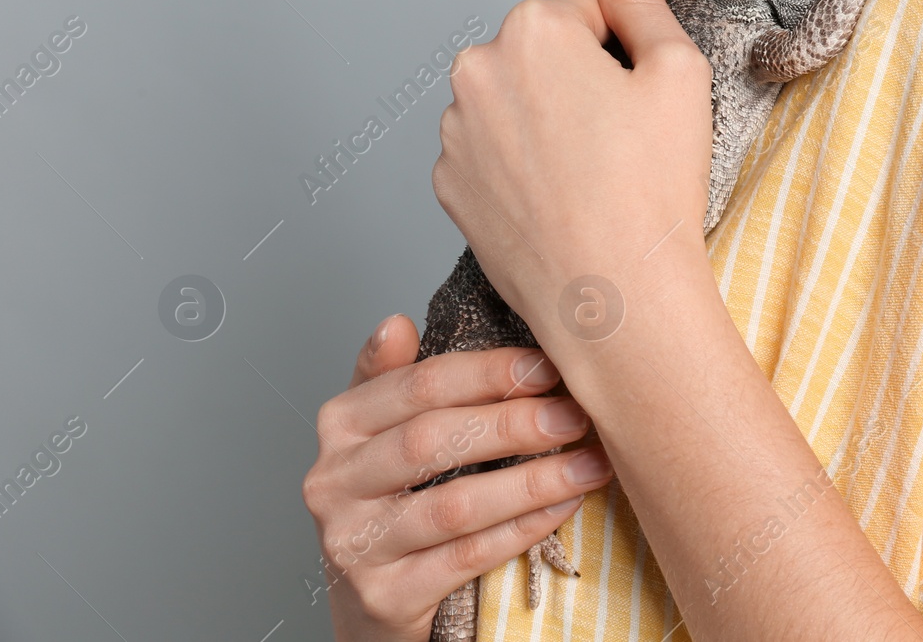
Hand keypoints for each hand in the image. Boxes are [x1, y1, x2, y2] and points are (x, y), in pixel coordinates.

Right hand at [301, 314, 615, 641]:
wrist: (370, 599)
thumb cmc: (392, 499)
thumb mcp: (385, 432)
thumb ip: (394, 378)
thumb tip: (397, 323)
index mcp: (341, 425)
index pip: (418, 386)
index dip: (489, 373)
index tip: (548, 366)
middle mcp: (334, 482)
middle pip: (433, 440)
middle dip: (515, 424)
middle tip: (575, 415)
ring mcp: (354, 543)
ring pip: (454, 504)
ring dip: (532, 482)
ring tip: (588, 465)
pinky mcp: (383, 596)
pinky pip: (467, 556)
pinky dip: (522, 528)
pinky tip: (563, 507)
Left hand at [430, 0, 714, 354]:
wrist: (613, 296)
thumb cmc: (651, 189)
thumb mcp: (679, 72)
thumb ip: (641, 1)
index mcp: (532, 30)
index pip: (588, 13)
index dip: (626, 56)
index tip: (640, 105)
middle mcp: (477, 72)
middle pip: (543, 56)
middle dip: (579, 85)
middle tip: (621, 144)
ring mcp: (455, 133)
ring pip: (515, 105)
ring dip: (547, 125)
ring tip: (590, 178)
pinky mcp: (448, 186)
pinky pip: (491, 155)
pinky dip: (521, 169)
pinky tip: (559, 201)